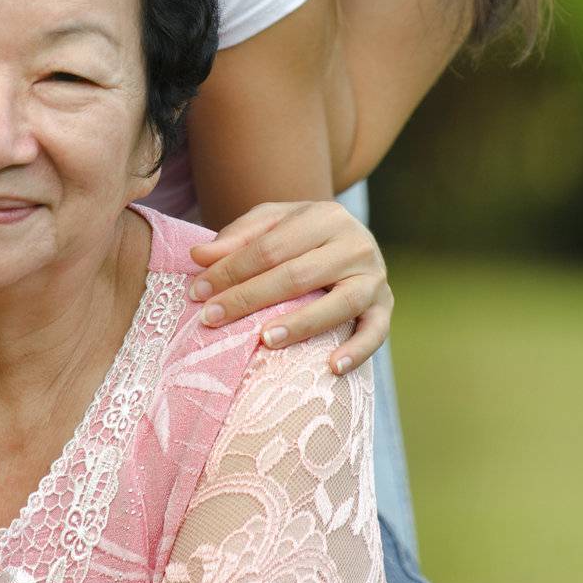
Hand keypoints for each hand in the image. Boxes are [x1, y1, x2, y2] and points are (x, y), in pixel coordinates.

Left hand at [186, 200, 392, 374]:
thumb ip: (238, 237)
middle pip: (297, 275)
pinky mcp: (385, 307)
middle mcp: (354, 243)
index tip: (197, 292)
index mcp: (323, 216)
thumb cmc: (303, 234)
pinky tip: (331, 367)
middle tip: (212, 319)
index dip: (231, 270)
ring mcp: (374, 277)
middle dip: (250, 298)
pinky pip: (376, 333)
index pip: (270, 247)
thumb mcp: (272, 223)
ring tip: (265, 340)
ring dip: (301, 324)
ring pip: (338, 304)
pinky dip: (357, 351)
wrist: (353, 240)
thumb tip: (198, 256)